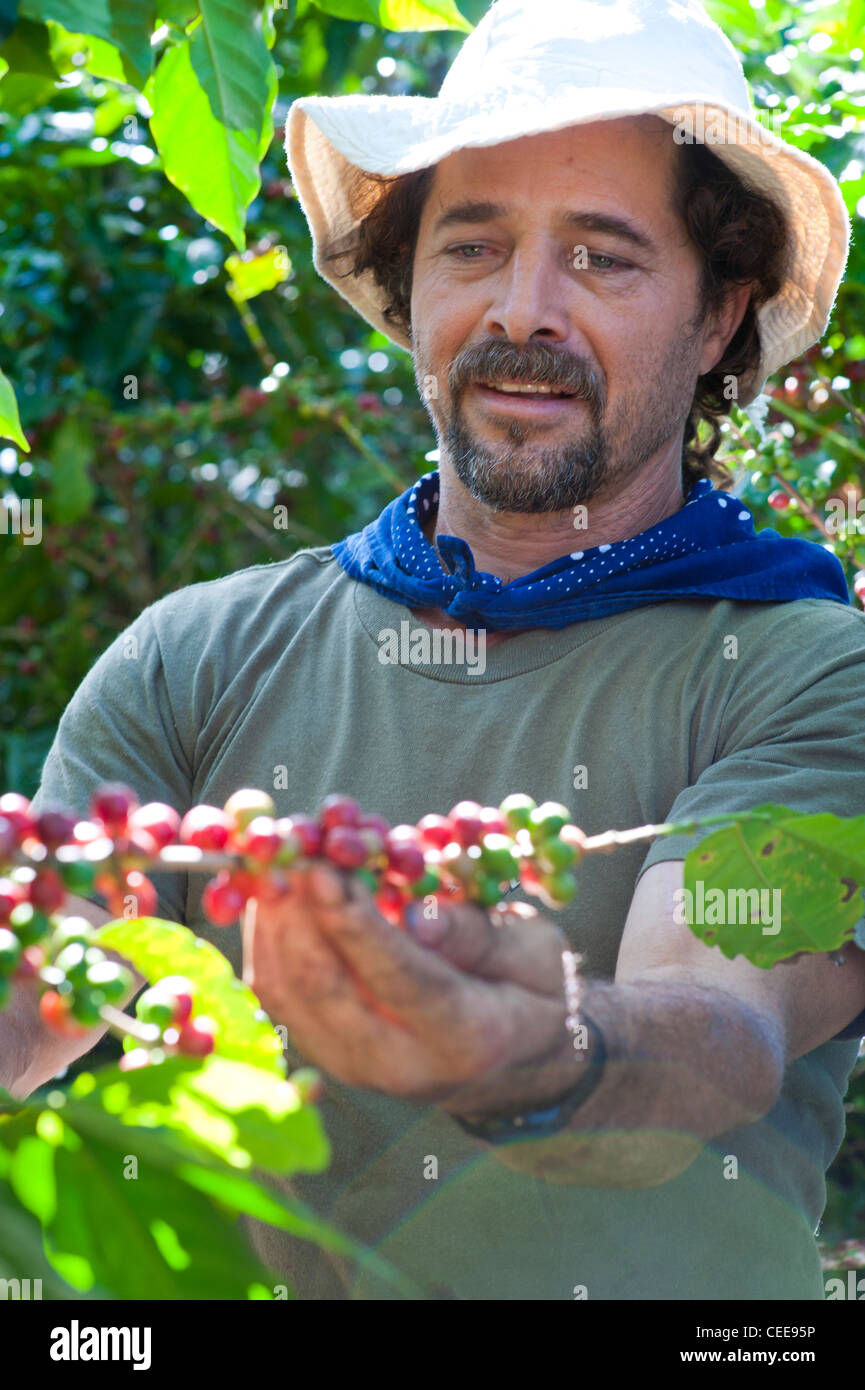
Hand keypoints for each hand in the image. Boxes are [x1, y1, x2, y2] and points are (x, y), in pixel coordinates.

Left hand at [242, 862, 577, 1110]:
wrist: (512, 1057)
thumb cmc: (528, 988)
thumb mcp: (534, 952)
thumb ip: (478, 935)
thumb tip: (418, 917)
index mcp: (465, 1037)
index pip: (397, 978)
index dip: (354, 923)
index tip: (323, 869)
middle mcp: (399, 1064)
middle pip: (323, 987)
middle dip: (295, 911)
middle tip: (285, 848)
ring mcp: (352, 1065)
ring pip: (286, 990)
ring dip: (271, 918)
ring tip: (274, 857)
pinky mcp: (323, 1050)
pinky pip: (277, 992)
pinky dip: (268, 935)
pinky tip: (275, 889)